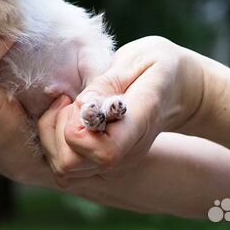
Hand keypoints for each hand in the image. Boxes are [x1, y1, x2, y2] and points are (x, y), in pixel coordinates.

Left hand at [38, 36, 204, 181]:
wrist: (178, 89)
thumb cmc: (158, 68)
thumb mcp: (141, 61)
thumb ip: (110, 83)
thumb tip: (82, 104)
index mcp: (137, 125)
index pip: (103, 152)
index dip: (77, 128)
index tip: (78, 98)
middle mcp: (125, 153)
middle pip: (70, 165)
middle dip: (54, 130)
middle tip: (67, 100)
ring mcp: (114, 162)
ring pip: (63, 169)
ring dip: (51, 135)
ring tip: (66, 106)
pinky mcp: (101, 162)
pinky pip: (64, 164)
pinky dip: (53, 140)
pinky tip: (67, 116)